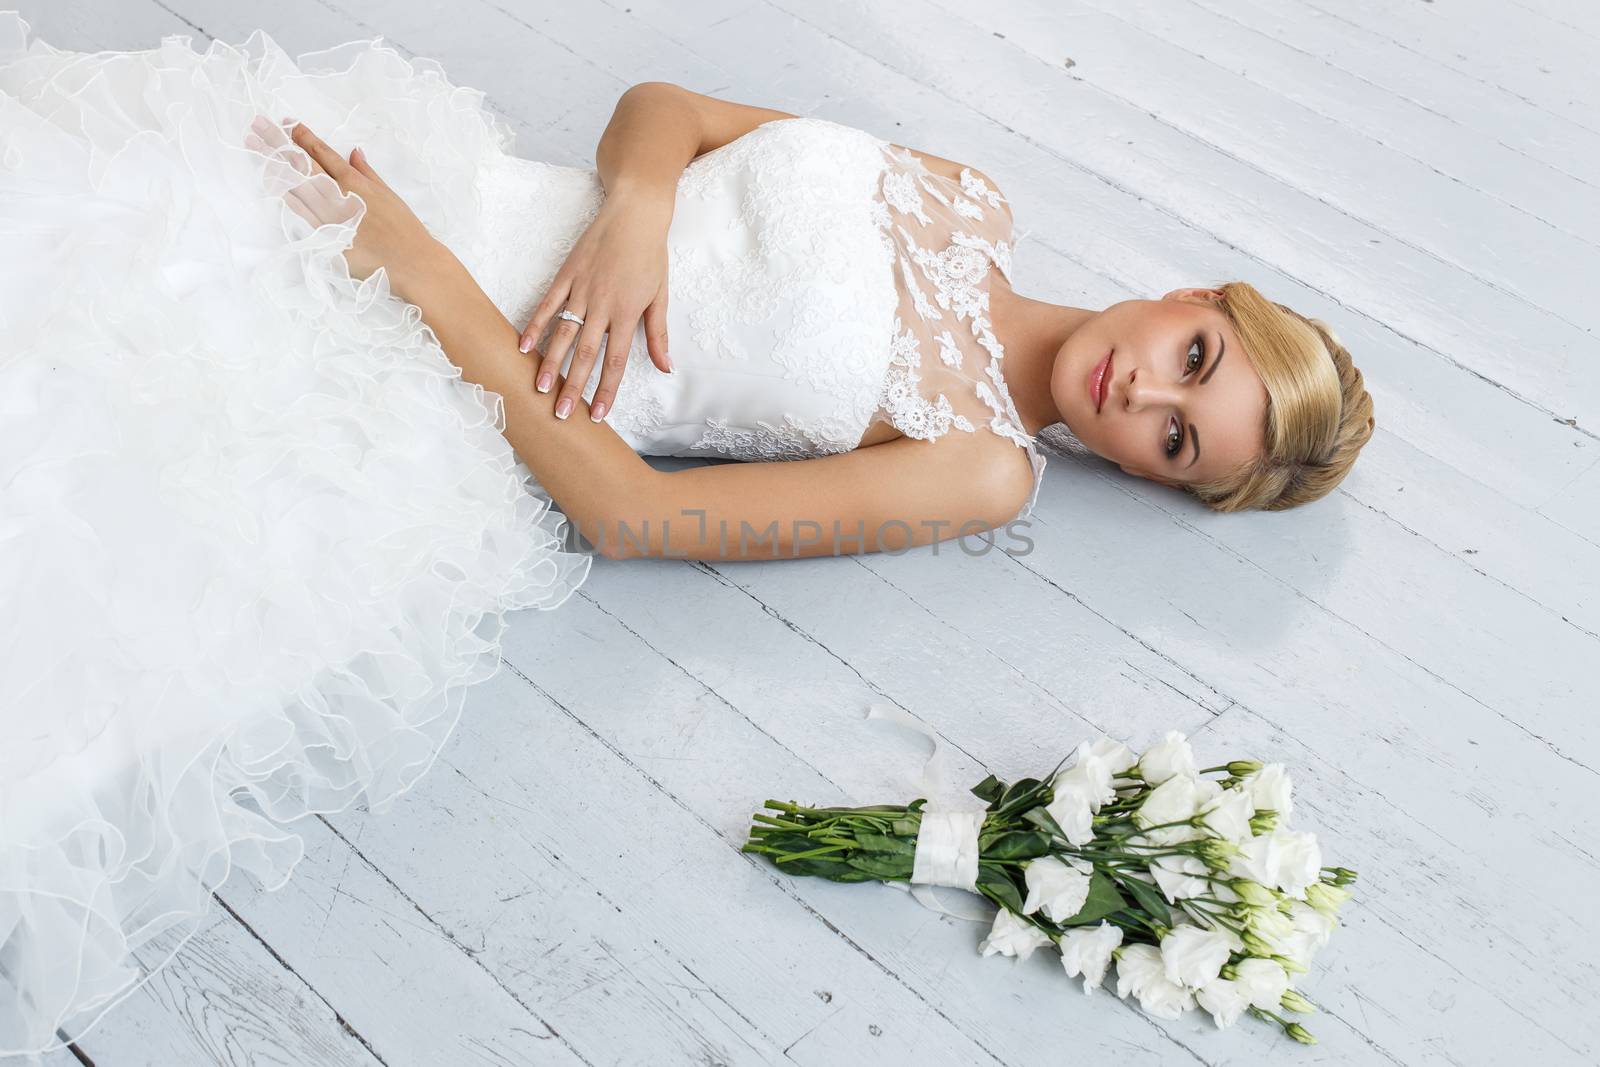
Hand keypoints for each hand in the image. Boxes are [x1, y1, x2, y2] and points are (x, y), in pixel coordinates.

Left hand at [243, 115, 441, 301]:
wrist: (413, 262)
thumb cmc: (405, 230)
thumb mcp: (389, 195)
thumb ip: (367, 172)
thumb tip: (353, 151)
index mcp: (356, 182)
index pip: (324, 154)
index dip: (304, 137)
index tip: (286, 122)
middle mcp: (340, 195)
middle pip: (303, 164)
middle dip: (279, 143)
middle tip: (258, 123)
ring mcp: (331, 216)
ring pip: (296, 184)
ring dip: (274, 164)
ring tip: (253, 145)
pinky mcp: (327, 238)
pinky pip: (300, 214)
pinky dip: (284, 195)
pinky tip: (269, 181)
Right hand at [519, 192, 673, 421]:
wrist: (634, 213)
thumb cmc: (650, 255)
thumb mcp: (660, 296)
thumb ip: (658, 334)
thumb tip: (666, 367)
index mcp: (627, 313)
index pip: (615, 361)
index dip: (606, 390)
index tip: (598, 414)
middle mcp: (603, 305)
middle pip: (586, 355)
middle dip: (573, 386)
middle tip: (560, 413)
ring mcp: (581, 290)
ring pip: (564, 333)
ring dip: (550, 362)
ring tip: (539, 387)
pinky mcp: (566, 274)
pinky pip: (548, 304)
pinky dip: (535, 325)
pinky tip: (524, 346)